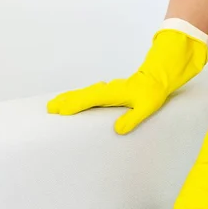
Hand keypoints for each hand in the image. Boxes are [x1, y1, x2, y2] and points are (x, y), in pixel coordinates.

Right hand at [47, 26, 207, 134]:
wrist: (157, 79)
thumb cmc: (153, 93)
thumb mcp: (146, 108)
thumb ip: (132, 118)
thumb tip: (118, 130)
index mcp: (113, 94)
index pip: (90, 100)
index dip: (75, 105)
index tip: (61, 110)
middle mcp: (108, 90)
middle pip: (82, 95)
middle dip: (66, 101)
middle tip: (50, 108)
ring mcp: (108, 90)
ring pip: (84, 94)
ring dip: (70, 98)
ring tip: (55, 105)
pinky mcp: (110, 91)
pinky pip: (90, 94)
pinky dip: (79, 97)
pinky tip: (75, 101)